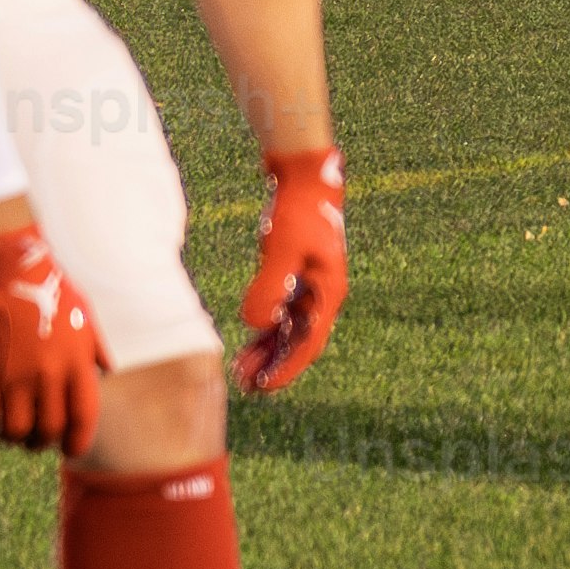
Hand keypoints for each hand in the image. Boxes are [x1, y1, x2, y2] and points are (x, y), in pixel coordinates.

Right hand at [0, 215, 106, 450]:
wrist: (4, 270)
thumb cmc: (47, 290)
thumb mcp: (83, 316)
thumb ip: (95, 348)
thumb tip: (107, 372)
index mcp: (76, 362)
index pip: (83, 417)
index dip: (77, 441)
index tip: (70, 450)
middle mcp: (47, 374)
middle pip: (48, 431)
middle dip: (42, 443)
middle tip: (36, 440)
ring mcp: (13, 377)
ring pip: (15, 432)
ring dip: (13, 439)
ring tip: (11, 431)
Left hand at [237, 146, 349, 395]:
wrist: (305, 181)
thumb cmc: (297, 213)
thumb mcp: (281, 250)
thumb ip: (269, 286)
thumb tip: (255, 323)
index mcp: (328, 293)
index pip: (308, 343)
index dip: (286, 368)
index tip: (262, 387)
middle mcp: (323, 296)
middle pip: (300, 343)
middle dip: (275, 367)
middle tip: (245, 386)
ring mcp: (312, 289)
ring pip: (291, 333)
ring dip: (269, 353)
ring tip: (242, 371)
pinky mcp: (298, 279)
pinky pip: (284, 317)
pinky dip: (268, 333)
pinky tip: (249, 342)